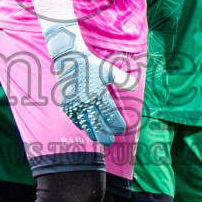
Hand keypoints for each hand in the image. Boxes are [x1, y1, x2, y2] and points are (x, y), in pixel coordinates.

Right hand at [42, 23, 135, 145]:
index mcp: (99, 95)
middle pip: (97, 125)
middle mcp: (86, 102)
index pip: (110, 116)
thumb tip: (135, 86)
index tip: (121, 129)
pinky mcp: (66, 105)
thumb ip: (124, 80)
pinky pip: (75, 119)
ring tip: (99, 140)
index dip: (116, 124)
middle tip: (110, 142)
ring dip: (93, 134)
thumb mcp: (110, 70)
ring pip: (85, 125)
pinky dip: (81, 126)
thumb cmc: (92, 65)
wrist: (70, 59)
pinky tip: (86, 128)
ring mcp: (75, 105)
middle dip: (105, 135)